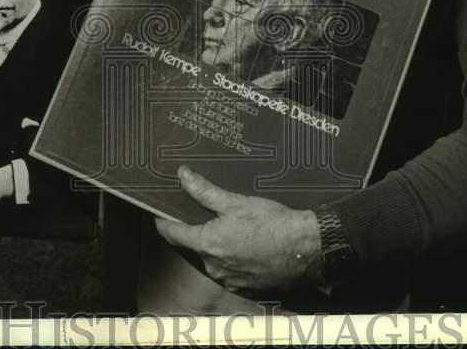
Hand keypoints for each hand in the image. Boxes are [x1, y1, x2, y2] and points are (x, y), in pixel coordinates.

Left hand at [155, 166, 321, 294]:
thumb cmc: (272, 223)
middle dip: (194, 233)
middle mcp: (213, 267)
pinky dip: (231, 261)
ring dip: (214, 248)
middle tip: (203, 216)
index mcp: (207, 244)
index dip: (163, 222)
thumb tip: (183, 175)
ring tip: (230, 231)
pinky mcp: (245, 290)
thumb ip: (205, 191)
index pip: (172, 235)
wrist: (306, 250)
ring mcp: (229, 281)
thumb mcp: (236, 202)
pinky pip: (228, 274)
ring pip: (210, 261)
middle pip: (192, 248)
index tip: (160, 214)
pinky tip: (245, 249)